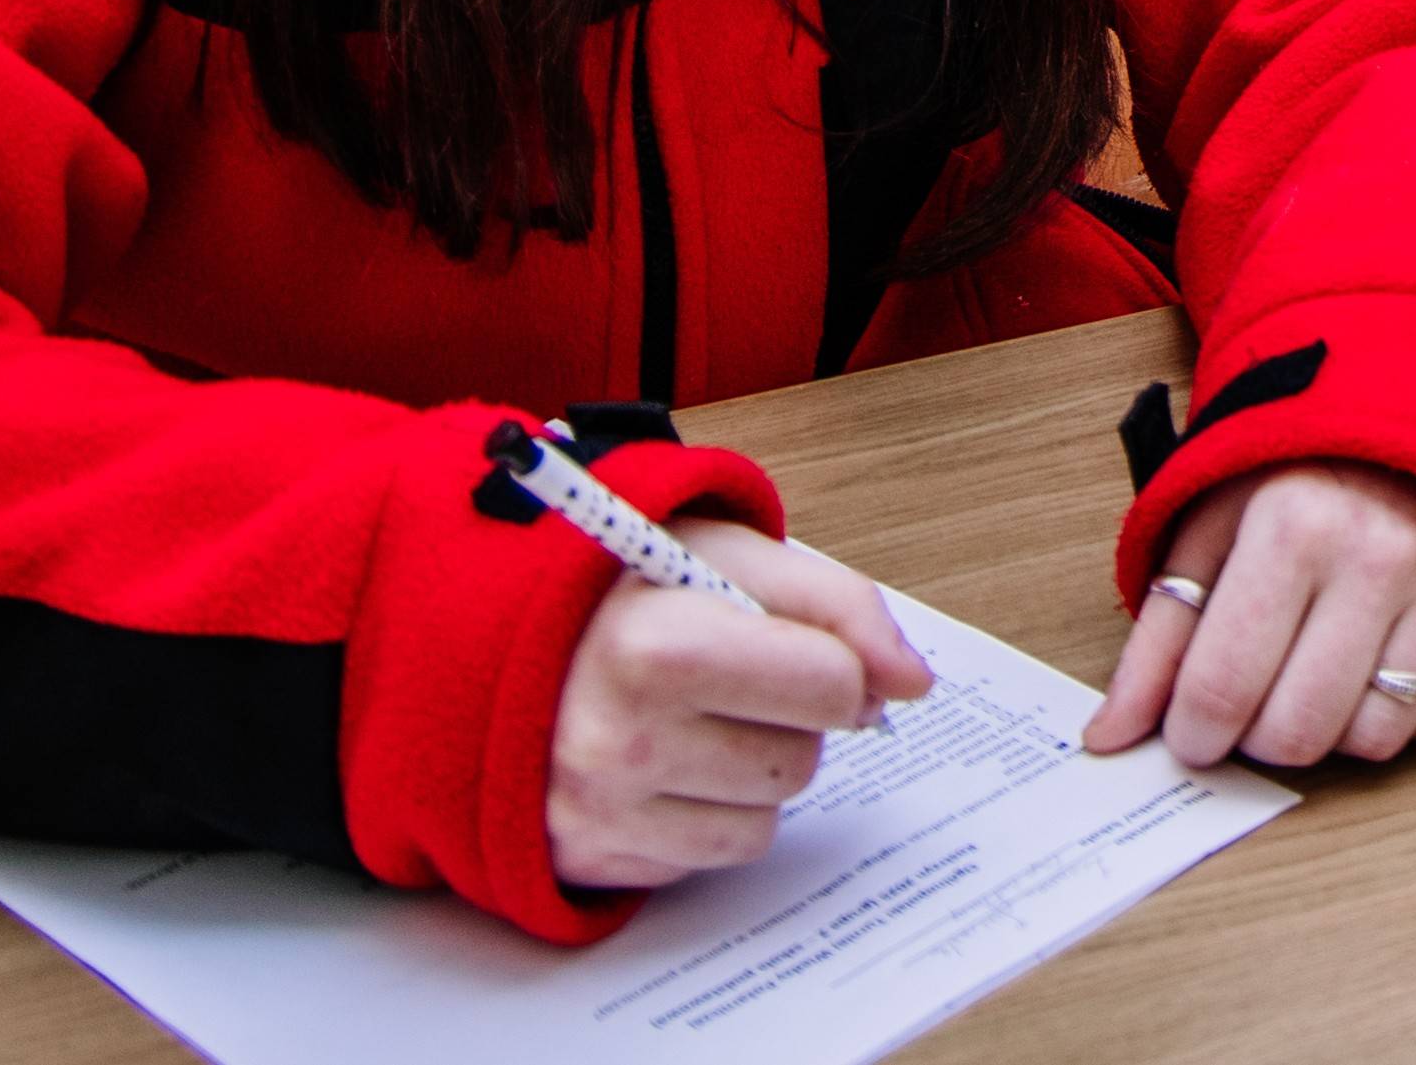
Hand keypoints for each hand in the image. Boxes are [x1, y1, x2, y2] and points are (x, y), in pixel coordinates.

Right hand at [547, 519, 928, 891]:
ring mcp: (600, 812)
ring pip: (766, 817)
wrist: (502, 641)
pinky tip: (664, 762)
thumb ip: (841, 604)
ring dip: (751, 769)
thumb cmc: (633, 593)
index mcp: (655, 645)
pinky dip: (708, 812)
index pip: (832, 683)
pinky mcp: (593, 860)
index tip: (793, 643)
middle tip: (725, 675)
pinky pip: (714, 855)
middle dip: (787, 716)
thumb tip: (913, 683)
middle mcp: (618, 740)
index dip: (835, 659)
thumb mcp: (732, 554)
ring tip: (689, 716)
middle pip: (802, 760)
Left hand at [1093, 458, 1415, 770]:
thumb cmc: (1293, 472)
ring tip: (1318, 677)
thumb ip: (1156, 640)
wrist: (1409, 408)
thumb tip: (1109, 738)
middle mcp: (1379, 555)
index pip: (1221, 690)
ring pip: (1375, 740)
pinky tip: (1384, 669)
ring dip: (1335, 731)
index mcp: (1292, 526)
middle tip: (1253, 701)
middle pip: (1297, 733)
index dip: (1192, 734)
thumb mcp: (1207, 529)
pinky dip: (1413, 717)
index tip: (1192, 728)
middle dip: (1258, 739)